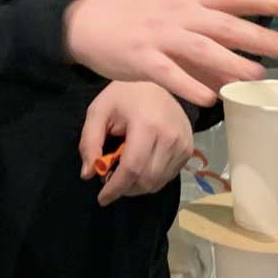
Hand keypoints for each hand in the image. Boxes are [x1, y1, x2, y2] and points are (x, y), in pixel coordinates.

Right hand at [63, 0, 277, 106]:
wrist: (85, 21)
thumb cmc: (133, 22)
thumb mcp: (170, 26)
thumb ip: (204, 52)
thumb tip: (237, 75)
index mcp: (186, 3)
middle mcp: (177, 16)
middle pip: (222, 24)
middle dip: (257, 36)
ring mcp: (159, 36)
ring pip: (200, 48)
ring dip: (230, 62)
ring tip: (256, 75)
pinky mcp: (140, 58)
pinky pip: (168, 74)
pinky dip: (189, 85)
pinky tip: (209, 99)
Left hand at [78, 81, 194, 205]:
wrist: (157, 79)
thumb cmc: (124, 94)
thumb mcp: (98, 111)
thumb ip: (89, 142)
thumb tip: (88, 174)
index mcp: (147, 125)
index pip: (132, 169)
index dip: (115, 188)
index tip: (102, 198)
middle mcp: (170, 137)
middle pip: (146, 180)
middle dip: (125, 188)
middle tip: (111, 179)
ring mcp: (183, 144)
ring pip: (158, 182)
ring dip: (138, 185)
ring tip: (124, 170)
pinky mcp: (189, 149)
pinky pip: (168, 176)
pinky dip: (152, 178)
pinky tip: (141, 165)